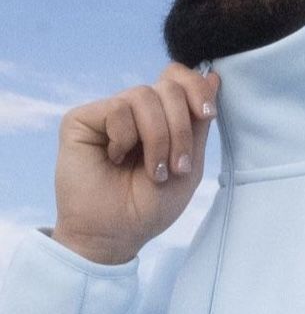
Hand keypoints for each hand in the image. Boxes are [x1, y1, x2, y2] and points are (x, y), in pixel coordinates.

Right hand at [53, 63, 218, 263]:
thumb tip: (213, 76)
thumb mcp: (188, 166)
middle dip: (181, 128)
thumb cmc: (148, 207)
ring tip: (153, 170)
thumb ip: (199, 123)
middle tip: (177, 167)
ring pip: (144, 95)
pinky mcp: (82, 119)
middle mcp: (134, 110)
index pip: (178, 78)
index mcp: (160, 116)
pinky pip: (117, 109)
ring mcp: (108, 112)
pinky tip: (115, 159)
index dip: (195, 87)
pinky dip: (125, 138)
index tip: (208, 113)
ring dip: (157, 137)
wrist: (113, 236)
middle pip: (168, 87)